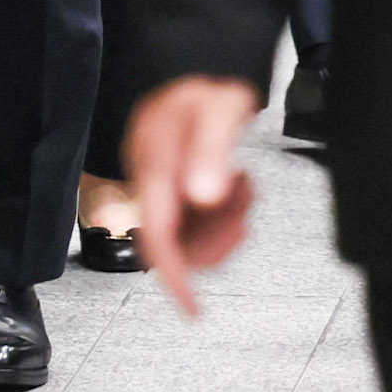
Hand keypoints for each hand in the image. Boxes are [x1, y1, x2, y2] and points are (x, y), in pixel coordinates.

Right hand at [126, 76, 260, 316]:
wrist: (200, 85)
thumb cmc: (206, 94)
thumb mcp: (217, 108)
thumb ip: (209, 149)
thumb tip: (202, 197)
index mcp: (150, 160)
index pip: (155, 229)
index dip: (172, 273)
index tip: (190, 306)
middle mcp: (147, 180)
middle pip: (173, 241)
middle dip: (214, 241)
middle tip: (243, 217)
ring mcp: (159, 189)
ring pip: (189, 237)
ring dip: (224, 227)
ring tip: (244, 192)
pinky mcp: (171, 194)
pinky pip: (196, 226)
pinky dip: (225, 219)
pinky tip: (237, 191)